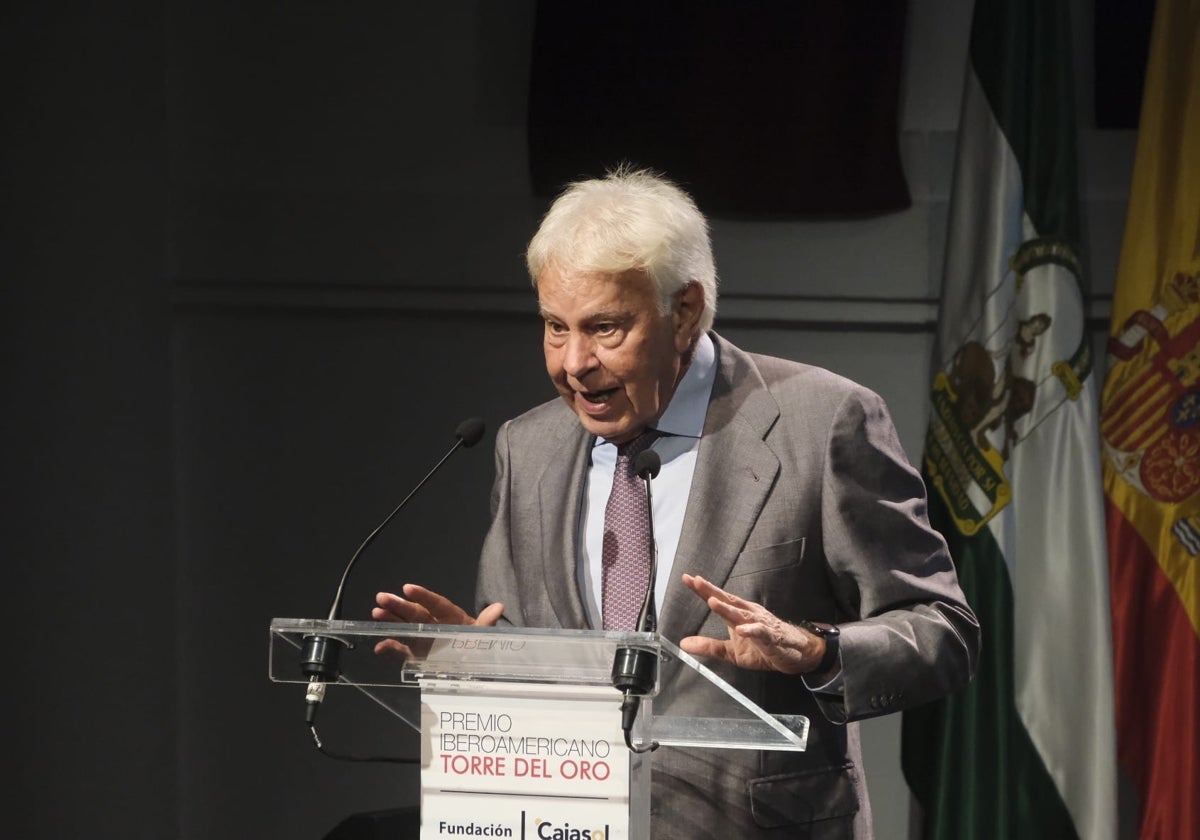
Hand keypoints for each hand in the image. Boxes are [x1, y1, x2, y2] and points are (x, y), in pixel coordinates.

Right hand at [371, 584, 503, 655]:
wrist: (476, 665)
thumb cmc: (479, 644)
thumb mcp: (483, 635)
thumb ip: (486, 623)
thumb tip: (498, 608)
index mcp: (452, 617)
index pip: (437, 604)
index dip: (423, 596)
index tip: (407, 588)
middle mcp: (435, 625)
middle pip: (416, 614)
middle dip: (399, 606)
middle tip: (382, 597)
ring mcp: (425, 639)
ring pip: (406, 627)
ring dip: (391, 620)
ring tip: (376, 613)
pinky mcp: (418, 654)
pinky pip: (402, 650)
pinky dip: (391, 648)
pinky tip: (379, 648)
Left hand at [678, 574, 824, 674]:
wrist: (796, 653)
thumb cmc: (763, 648)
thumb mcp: (731, 651)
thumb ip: (709, 646)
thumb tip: (684, 643)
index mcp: (739, 614)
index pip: (719, 599)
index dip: (703, 590)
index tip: (687, 578)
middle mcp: (750, 614)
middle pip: (729, 601)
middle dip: (712, 591)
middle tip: (696, 581)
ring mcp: (762, 624)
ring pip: (742, 615)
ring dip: (727, 608)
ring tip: (713, 602)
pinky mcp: (773, 638)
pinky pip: (762, 632)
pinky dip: (752, 630)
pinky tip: (741, 629)